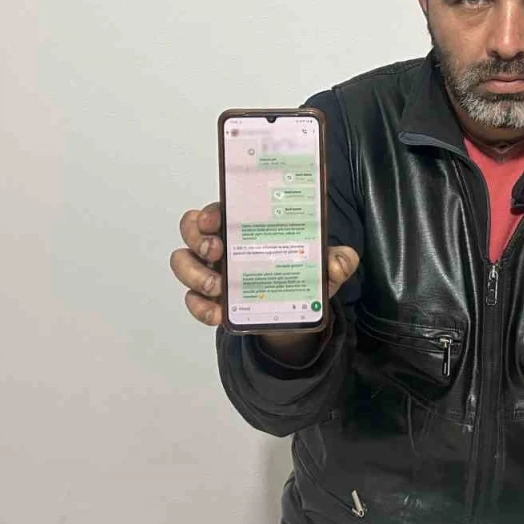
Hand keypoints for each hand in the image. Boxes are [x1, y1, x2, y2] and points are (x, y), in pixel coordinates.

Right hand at [170, 202, 359, 326]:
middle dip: (197, 238)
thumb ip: (338, 261)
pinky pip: (192, 300)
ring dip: (194, 274)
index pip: (219, 209)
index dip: (210, 211)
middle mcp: (223, 243)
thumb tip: (340, 262)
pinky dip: (200, 307)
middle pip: (191, 230)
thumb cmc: (303, 276)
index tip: (215, 220)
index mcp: (246, 225)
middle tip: (216, 251)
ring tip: (218, 288)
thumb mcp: (325, 267)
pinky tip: (218, 313)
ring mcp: (211, 270)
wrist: (295, 314)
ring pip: (183, 263)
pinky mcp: (209, 299)